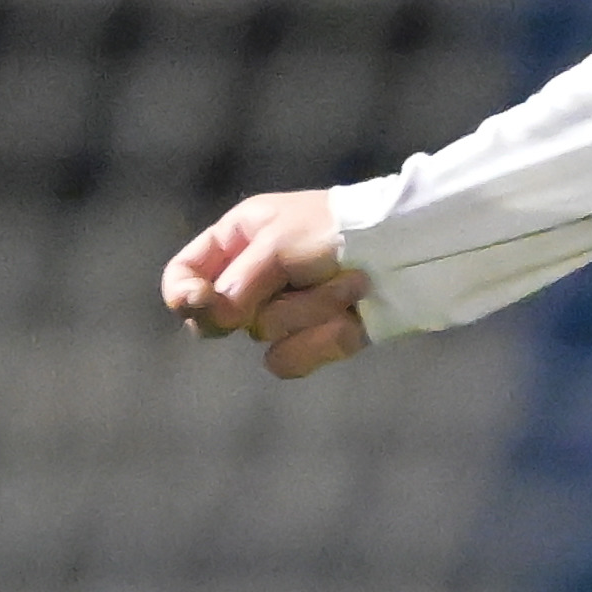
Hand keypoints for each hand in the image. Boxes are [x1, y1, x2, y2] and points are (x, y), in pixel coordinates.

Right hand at [162, 190, 370, 379]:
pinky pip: (292, 360)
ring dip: (310, 310)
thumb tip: (216, 318)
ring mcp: (285, 312)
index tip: (200, 303)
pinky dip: (323, 340)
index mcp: (240, 240)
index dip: (182, 295)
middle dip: (261, 304)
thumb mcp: (280, 243)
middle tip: (294, 280)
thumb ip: (238, 282)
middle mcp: (255, 278)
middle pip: (219, 318)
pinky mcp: (313, 339)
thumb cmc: (339, 231)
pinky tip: (352, 318)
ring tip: (346, 284)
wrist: (409, 252)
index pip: (184, 275)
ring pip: (265, 337)